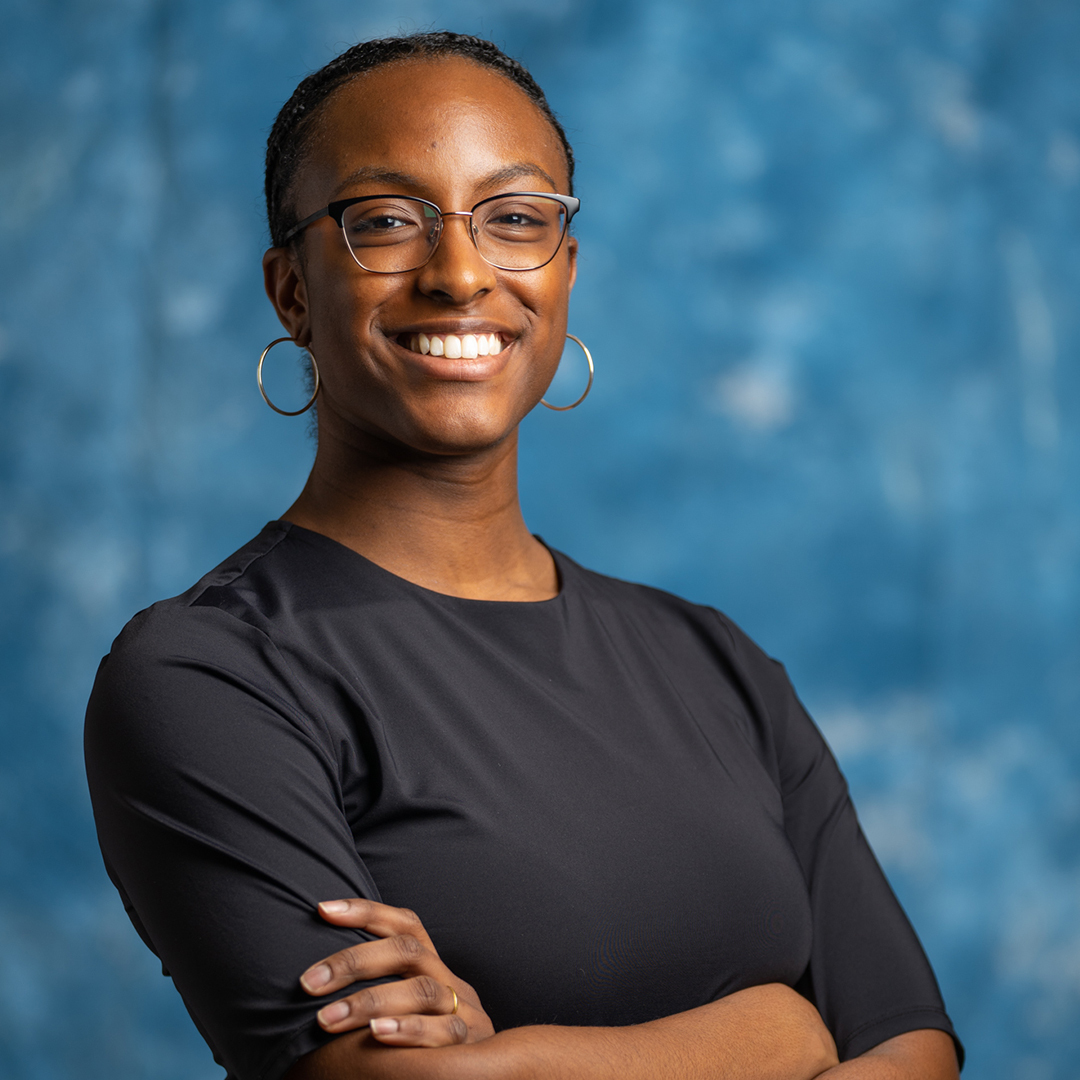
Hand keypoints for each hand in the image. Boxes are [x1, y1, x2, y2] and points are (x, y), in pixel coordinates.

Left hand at [299, 897, 495, 1048]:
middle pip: (406, 951)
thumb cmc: (421, 1042)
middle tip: (309, 983)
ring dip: (370, 1003)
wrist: (485, 1074)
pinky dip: (409, 1031)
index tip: (323, 909)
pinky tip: (378, 1035)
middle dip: (354, 962)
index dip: (365, 911)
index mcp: (429, 964)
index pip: (403, 924)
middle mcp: (447, 978)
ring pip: (421, 990)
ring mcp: (463, 1008)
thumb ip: (375, 990)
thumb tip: (312, 980)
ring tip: (327, 1020)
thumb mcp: (403, 1008)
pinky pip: (443, 1031)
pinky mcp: (471, 1041)